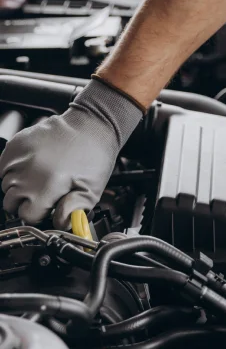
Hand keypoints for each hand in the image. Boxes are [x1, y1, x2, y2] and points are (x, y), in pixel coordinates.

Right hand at [0, 79, 141, 228]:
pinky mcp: (16, 144)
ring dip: (20, 185)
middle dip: (27, 201)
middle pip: (12, 202)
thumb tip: (60, 223)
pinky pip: (3, 165)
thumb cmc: (94, 155)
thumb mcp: (92, 189)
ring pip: (6, 184)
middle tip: (46, 191)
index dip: (40, 213)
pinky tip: (34, 165)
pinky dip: (14, 169)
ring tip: (42, 176)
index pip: (27, 215)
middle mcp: (28, 172)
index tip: (49, 206)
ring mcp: (19, 157)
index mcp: (46, 187)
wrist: (92, 125)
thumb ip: (74, 211)